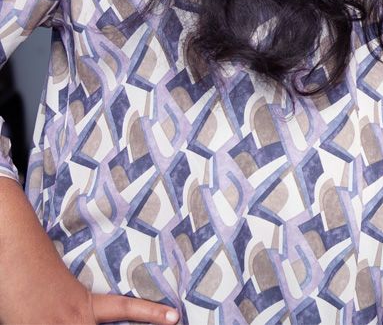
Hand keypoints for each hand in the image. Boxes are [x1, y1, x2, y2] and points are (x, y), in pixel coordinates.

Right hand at [0, 178, 178, 324]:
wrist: (13, 254)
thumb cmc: (32, 270)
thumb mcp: (62, 290)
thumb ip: (78, 306)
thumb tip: (83, 312)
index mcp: (85, 303)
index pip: (125, 308)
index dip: (151, 313)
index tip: (176, 317)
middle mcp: (75, 318)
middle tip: (85, 320)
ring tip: (56, 319)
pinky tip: (35, 323)